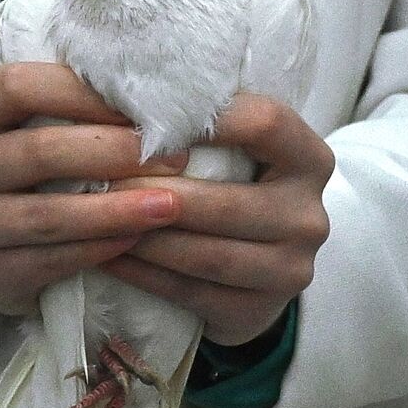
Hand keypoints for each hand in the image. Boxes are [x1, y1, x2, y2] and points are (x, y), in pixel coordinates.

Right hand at [0, 63, 187, 315]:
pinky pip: (54, 259)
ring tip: (170, 204)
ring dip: (117, 209)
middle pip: (40, 152)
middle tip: (174, 156)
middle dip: (115, 152)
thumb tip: (154, 91)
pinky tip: (140, 237)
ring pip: (49, 215)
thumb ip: (68, 107)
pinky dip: (103, 247)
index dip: (80, 92)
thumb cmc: (27, 177)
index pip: (17, 87)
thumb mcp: (29, 131)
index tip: (142, 104)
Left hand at [104, 93, 333, 345]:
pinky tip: (106, 257)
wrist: (258, 269)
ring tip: (97, 219)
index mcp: (311, 160)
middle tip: (102, 180)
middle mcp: (310, 217)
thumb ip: (207, 126)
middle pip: (226, 202)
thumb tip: (128, 95)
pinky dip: (142, 274)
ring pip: (204, 254)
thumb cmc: (234, 188)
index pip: (265, 124)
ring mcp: (290, 270)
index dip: (209, 118)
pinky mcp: (258, 311)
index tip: (150, 117)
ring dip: (143, 237)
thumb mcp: (239, 153)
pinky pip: (189, 292)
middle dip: (157, 192)